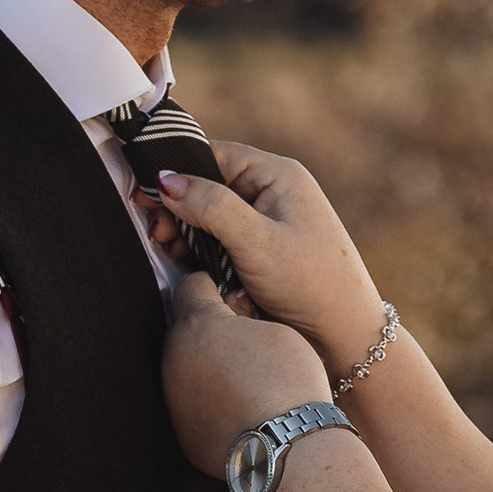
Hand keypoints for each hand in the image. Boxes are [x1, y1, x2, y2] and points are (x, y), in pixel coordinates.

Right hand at [153, 144, 388, 366]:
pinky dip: (202, 251)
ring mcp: (269, 223)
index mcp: (277, 175)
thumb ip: (210, 206)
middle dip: (178, 208)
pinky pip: (222, 241)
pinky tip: (189, 265)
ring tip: (170, 251)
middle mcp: (273, 193)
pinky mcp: (263, 252)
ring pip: (211, 216)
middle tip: (157, 234)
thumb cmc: (312, 285)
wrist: (347, 336)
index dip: (176, 173)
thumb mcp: (256, 241)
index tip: (145, 196)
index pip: (212, 155)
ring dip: (187, 232)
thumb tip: (166, 180)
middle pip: (208, 185)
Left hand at [163, 276, 327, 472]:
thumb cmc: (289, 381)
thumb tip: (229, 313)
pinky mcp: (183, 436)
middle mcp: (173, 361)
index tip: (235, 301)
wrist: (291, 448)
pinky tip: (242, 412)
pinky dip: (212, 406)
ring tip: (248, 384)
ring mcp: (174, 402)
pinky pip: (194, 408)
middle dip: (211, 333)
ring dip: (209, 369)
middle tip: (248, 345)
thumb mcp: (275, 329)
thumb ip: (242, 315)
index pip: (191, 286)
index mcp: (196, 326)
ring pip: (187, 371)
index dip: (215, 288)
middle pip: (186, 332)